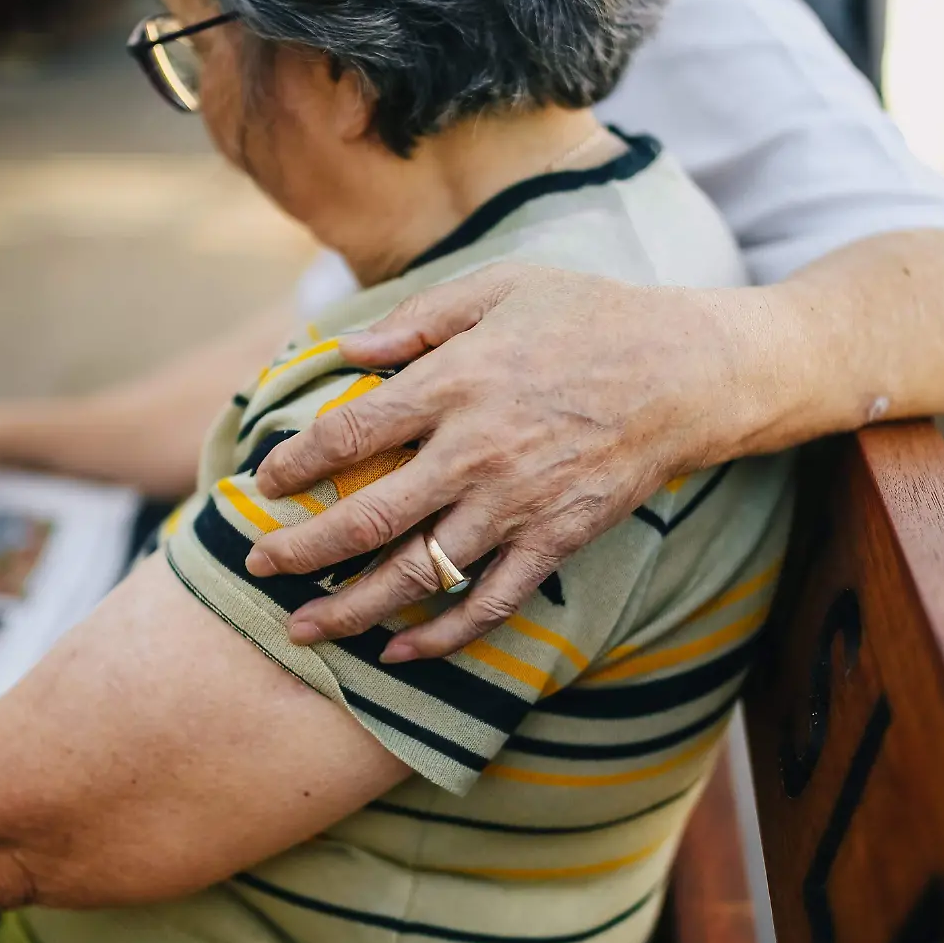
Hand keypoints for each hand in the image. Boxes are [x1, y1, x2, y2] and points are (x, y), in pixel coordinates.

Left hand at [248, 263, 749, 660]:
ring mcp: (517, 505)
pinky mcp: (555, 541)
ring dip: (353, 609)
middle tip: (257, 568)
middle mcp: (477, 452)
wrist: (686, 371)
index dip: (296, 466)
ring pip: (419, 574)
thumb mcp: (498, 289)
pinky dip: (441, 637)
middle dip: (302, 552)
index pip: (350, 435)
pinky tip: (398, 652)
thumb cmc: (588, 317)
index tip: (264, 484)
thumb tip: (342, 352)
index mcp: (455, 383)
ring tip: (303, 629)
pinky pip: (489, 603)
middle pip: (368, 518)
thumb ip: (415, 321)